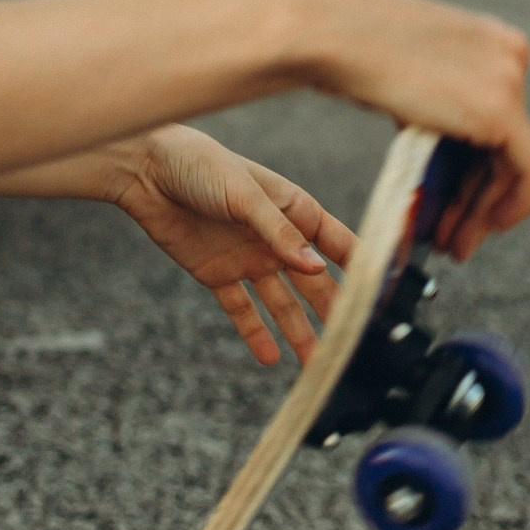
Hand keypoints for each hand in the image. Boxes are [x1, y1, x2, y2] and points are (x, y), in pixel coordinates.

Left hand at [108, 125, 358, 365]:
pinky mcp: (218, 274)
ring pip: (282, 303)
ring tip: (315, 364)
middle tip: (352, 344)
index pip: (337, 244)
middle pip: (314, 283)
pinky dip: (255, 333)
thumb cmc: (200, 165)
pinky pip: (242, 309)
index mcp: (293, 209)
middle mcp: (276, 238)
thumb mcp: (245, 195)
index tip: (383, 296)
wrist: (146, 171)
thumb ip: (279, 233)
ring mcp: (248, 258)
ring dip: (299, 332)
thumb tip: (317, 268)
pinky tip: (270, 357)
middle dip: (334, 312)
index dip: (361, 268)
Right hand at [293, 0, 529, 261]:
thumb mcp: (405, 72)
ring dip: (485, 209)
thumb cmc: (345, 45)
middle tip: (457, 236)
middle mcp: (508, 54)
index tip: (460, 202)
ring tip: (456, 244)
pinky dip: (514, 204)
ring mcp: (509, 79)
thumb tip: (437, 152)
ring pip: (516, 162)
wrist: (327, 32)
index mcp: (487, 39)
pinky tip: (489, 228)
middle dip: (480, 197)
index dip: (479, 168)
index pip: (497, 118)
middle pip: (504, 144)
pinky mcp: (501, 109)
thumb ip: (433, 104)